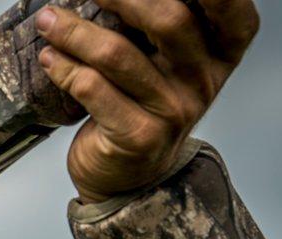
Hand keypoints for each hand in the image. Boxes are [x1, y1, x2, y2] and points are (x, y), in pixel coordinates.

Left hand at [36, 0, 259, 202]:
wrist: (131, 180)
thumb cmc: (144, 110)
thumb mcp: (165, 66)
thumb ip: (156, 28)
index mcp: (220, 54)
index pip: (232, 11)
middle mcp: (202, 81)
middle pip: (170, 21)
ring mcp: (172, 111)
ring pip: (118, 55)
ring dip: (75, 32)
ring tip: (49, 21)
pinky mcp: (138, 136)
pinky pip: (93, 89)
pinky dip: (64, 68)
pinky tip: (50, 59)